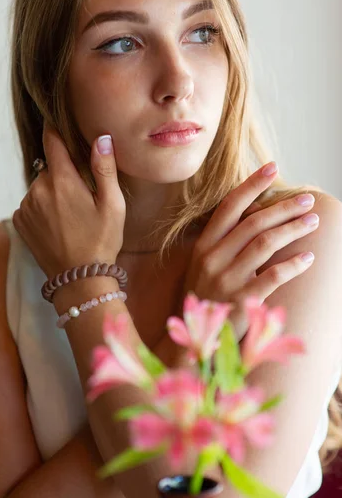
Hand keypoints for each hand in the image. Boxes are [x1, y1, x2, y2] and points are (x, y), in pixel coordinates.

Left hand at [12, 122, 125, 279]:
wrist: (78, 279)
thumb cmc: (101, 241)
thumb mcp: (112, 204)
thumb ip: (104, 168)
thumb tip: (101, 138)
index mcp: (62, 181)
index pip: (52, 141)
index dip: (55, 129)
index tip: (56, 121)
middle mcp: (38, 189)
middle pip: (51, 168)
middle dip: (65, 175)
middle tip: (83, 196)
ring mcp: (26, 206)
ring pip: (41, 186)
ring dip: (53, 192)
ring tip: (72, 216)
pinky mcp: (20, 221)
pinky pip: (32, 203)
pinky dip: (43, 208)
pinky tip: (59, 224)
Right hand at [181, 162, 318, 340]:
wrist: (195, 341)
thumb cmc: (206, 298)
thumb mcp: (204, 267)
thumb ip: (224, 244)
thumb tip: (255, 218)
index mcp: (203, 245)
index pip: (229, 206)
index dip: (252, 185)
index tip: (272, 168)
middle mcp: (212, 258)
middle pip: (253, 222)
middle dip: (284, 207)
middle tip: (307, 200)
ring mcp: (226, 279)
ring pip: (265, 243)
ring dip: (293, 229)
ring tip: (313, 222)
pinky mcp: (242, 300)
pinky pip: (273, 276)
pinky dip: (293, 265)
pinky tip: (308, 258)